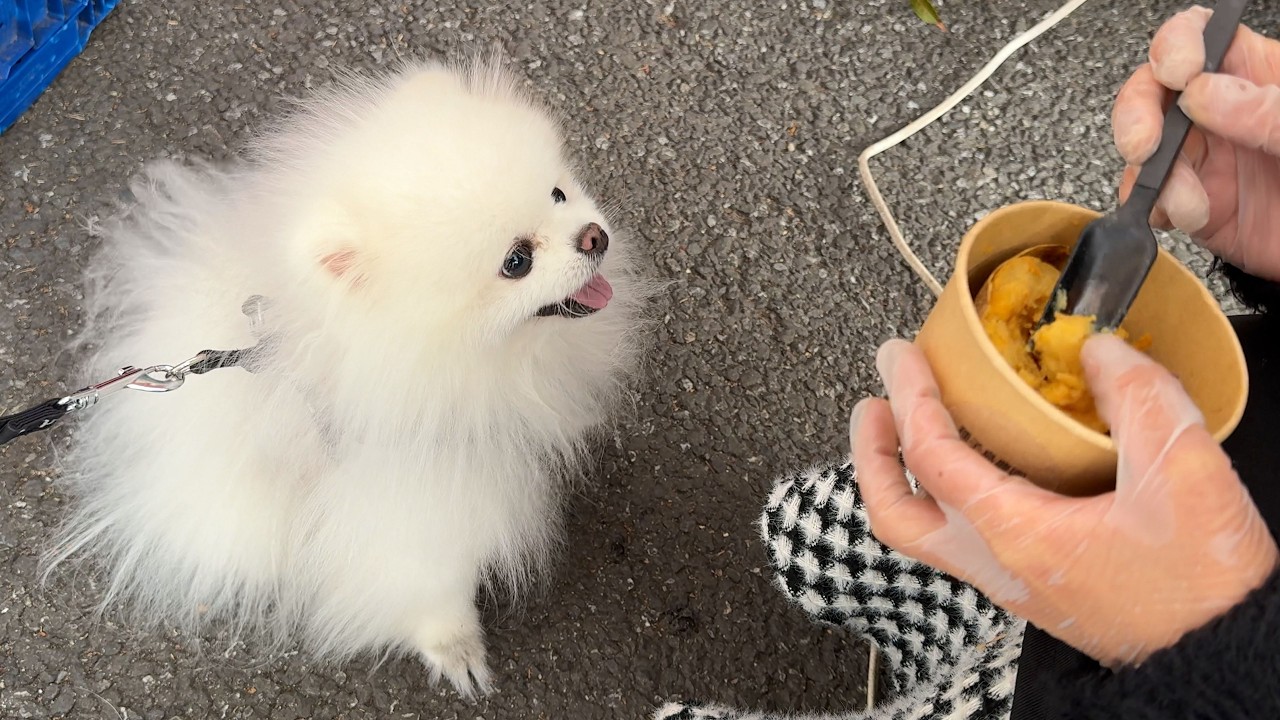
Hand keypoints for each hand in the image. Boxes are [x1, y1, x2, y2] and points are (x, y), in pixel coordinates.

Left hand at [850, 336, 1277, 667]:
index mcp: (1015, 533)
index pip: (931, 458)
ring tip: (910, 427)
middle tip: (872, 404)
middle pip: (895, 516)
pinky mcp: (1034, 586)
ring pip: (925, 533)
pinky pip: (963, 538)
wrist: (1224, 658)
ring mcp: (1011, 581)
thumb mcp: (1183, 472)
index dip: (910, 398)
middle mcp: (997, 563)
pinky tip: (978, 464)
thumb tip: (1097, 351)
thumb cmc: (1203, 585)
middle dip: (870, 455)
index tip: (901, 358)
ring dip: (904, 477)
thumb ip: (1139, 398)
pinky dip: (947, 495)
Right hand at [1113, 5, 1279, 280]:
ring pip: (1145, 150)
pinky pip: (1154, 200)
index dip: (1176, 46)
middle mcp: (1222, 114)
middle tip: (1144, 142)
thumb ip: (1266, 110)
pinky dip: (1158, 208)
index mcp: (1257, 76)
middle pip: (1155, 91)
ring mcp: (1206, 161)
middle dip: (1137, 113)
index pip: (1202, 37)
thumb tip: (1204, 93)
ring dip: (1152, 174)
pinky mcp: (1194, 206)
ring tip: (1186, 198)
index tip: (1178, 73)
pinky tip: (1188, 214)